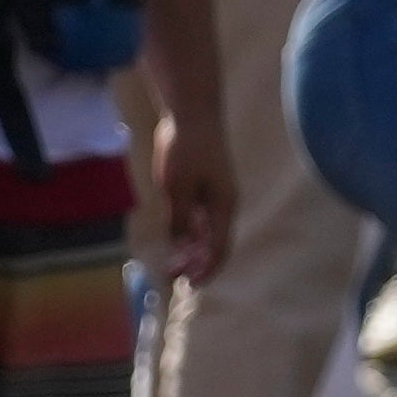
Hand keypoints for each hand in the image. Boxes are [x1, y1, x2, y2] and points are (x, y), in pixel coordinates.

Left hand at [150, 124, 236, 287]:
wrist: (192, 112)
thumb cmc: (185, 149)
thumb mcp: (176, 187)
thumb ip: (178, 218)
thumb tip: (179, 245)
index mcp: (223, 207)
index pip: (219, 249)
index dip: (205, 269)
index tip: (189, 285)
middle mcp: (224, 204)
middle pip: (214, 243)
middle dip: (196, 263)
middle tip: (174, 277)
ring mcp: (216, 194)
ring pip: (206, 231)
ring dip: (191, 249)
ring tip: (172, 262)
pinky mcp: (206, 184)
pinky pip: (200, 216)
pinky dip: (189, 231)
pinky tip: (176, 239)